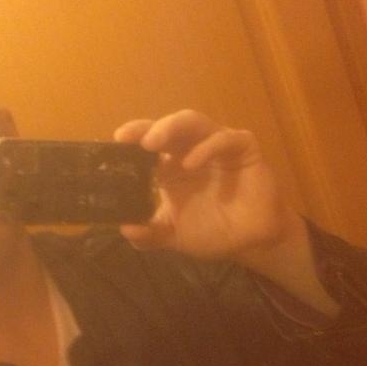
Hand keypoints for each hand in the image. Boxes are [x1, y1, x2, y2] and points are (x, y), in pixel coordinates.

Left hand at [114, 110, 338, 315]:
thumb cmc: (213, 231)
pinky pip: (225, 139)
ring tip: (152, 142)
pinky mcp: (243, 148)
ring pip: (195, 123)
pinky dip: (206, 147)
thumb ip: (150, 234)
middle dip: (148, 128)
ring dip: (171, 127)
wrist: (251, 242)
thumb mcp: (175, 235)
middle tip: (128, 139)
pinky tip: (190, 162)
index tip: (115, 142)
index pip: (149, 142)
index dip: (133, 137)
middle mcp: (192, 149)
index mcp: (172, 165)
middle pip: (169, 127)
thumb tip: (125, 229)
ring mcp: (218, 146)